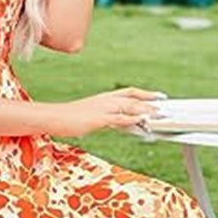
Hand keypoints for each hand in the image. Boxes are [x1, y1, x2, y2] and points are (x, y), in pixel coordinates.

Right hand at [46, 87, 162, 137]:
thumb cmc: (68, 119)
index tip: (159, 96)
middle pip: (133, 98)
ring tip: (160, 114)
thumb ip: (107, 119)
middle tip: (165, 106)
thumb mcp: (91, 117)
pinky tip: (142, 122)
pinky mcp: (98, 119)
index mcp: (104, 98)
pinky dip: (133, 119)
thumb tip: (120, 124)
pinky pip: (119, 118)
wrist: (53, 117)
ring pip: (129, 106)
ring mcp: (102, 108)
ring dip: (146, 110)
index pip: (129, 92)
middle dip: (150, 102)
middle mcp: (105, 100)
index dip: (145, 94)